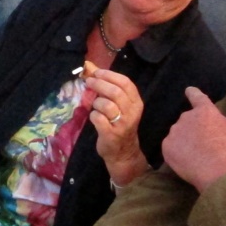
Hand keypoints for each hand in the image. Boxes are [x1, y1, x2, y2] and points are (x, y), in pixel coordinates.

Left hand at [85, 68, 147, 185]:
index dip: (110, 75)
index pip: (126, 83)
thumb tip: (95, 74)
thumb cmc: (120, 126)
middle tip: (89, 82)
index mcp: (136, 103)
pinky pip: (97, 118)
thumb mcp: (124, 108)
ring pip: (106, 105)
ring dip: (96, 102)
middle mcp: (132, 113)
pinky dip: (92, 115)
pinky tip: (94, 117)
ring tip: (95, 105)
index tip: (97, 72)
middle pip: (115, 92)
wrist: (123, 152)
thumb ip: (113, 92)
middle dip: (99, 84)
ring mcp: (122, 124)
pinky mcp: (111, 134)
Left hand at [162, 87, 225, 192]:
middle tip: (201, 145)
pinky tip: (186, 162)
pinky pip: (170, 148)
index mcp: (205, 111)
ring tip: (195, 156)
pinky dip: (176, 154)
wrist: (217, 167)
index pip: (197, 97)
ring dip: (183, 142)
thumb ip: (215, 121)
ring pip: (177, 135)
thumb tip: (209, 123)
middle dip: (191, 130)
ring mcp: (175, 131)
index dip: (192, 93)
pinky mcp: (166, 146)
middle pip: (186, 121)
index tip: (188, 90)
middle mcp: (187, 117)